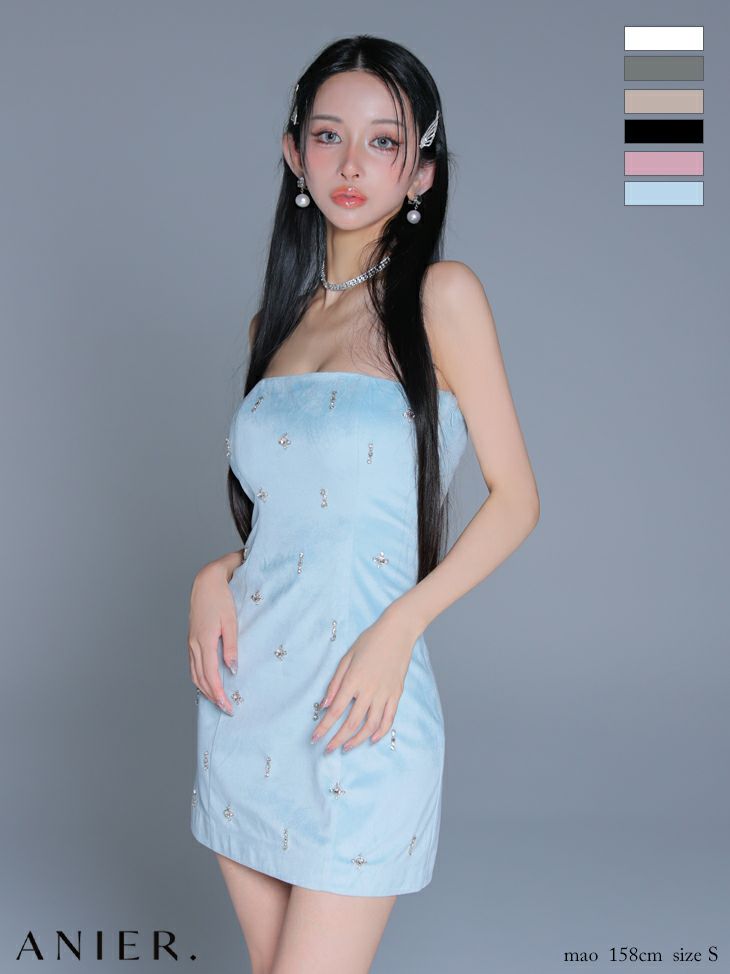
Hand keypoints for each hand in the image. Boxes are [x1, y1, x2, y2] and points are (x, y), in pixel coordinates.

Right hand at [188, 561, 238, 714]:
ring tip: (218, 701)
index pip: (210, 676)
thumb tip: (232, 670)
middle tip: (226, 710)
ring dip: (205, 690)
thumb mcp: (231, 622)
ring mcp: (191, 643)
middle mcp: (194, 645)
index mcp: (204, 641)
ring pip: (195, 674)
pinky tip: (208, 683)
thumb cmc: (221, 599)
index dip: (219, 694)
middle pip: (201, 679)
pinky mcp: (192, 640)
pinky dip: (200, 679)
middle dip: (213, 697)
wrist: (206, 583)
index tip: (228, 706)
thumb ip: (231, 647)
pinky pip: (194, 666)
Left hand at [311, 608, 418, 752]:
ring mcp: (385, 694)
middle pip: (351, 723)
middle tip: (328, 750)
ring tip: (346, 747)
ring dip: (357, 740)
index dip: (324, 727)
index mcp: (354, 680)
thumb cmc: (369, 641)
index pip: (336, 711)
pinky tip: (371, 738)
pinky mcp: (396, 694)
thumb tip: (325, 704)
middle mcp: (369, 690)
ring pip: (370, 725)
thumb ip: (335, 682)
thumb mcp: (347, 657)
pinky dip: (380, 732)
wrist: (398, 632)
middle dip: (337, 739)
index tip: (315, 738)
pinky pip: (389, 718)